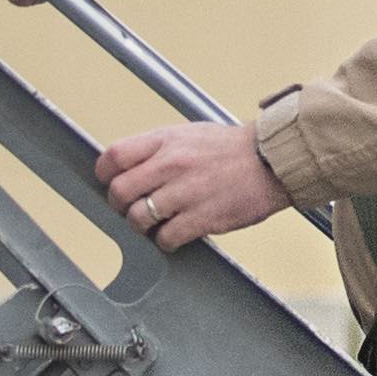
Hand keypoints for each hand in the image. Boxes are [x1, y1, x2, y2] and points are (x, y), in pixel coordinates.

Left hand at [95, 116, 278, 247]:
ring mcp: (185, 192)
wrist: (272, 161)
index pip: (114, 156)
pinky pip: (166, 238)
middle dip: (119, 205)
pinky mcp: (202, 217)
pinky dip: (165, 241)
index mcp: (165, 141)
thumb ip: (157, 148)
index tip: (109, 182)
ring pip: (138, 218)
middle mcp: (171, 164)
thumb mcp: (188, 134)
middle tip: (131, 208)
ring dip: (141, 226)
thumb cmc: (230, 149)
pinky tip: (176, 234)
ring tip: (155, 223)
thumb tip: (127, 165)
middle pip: (119, 191)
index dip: (105, 174)